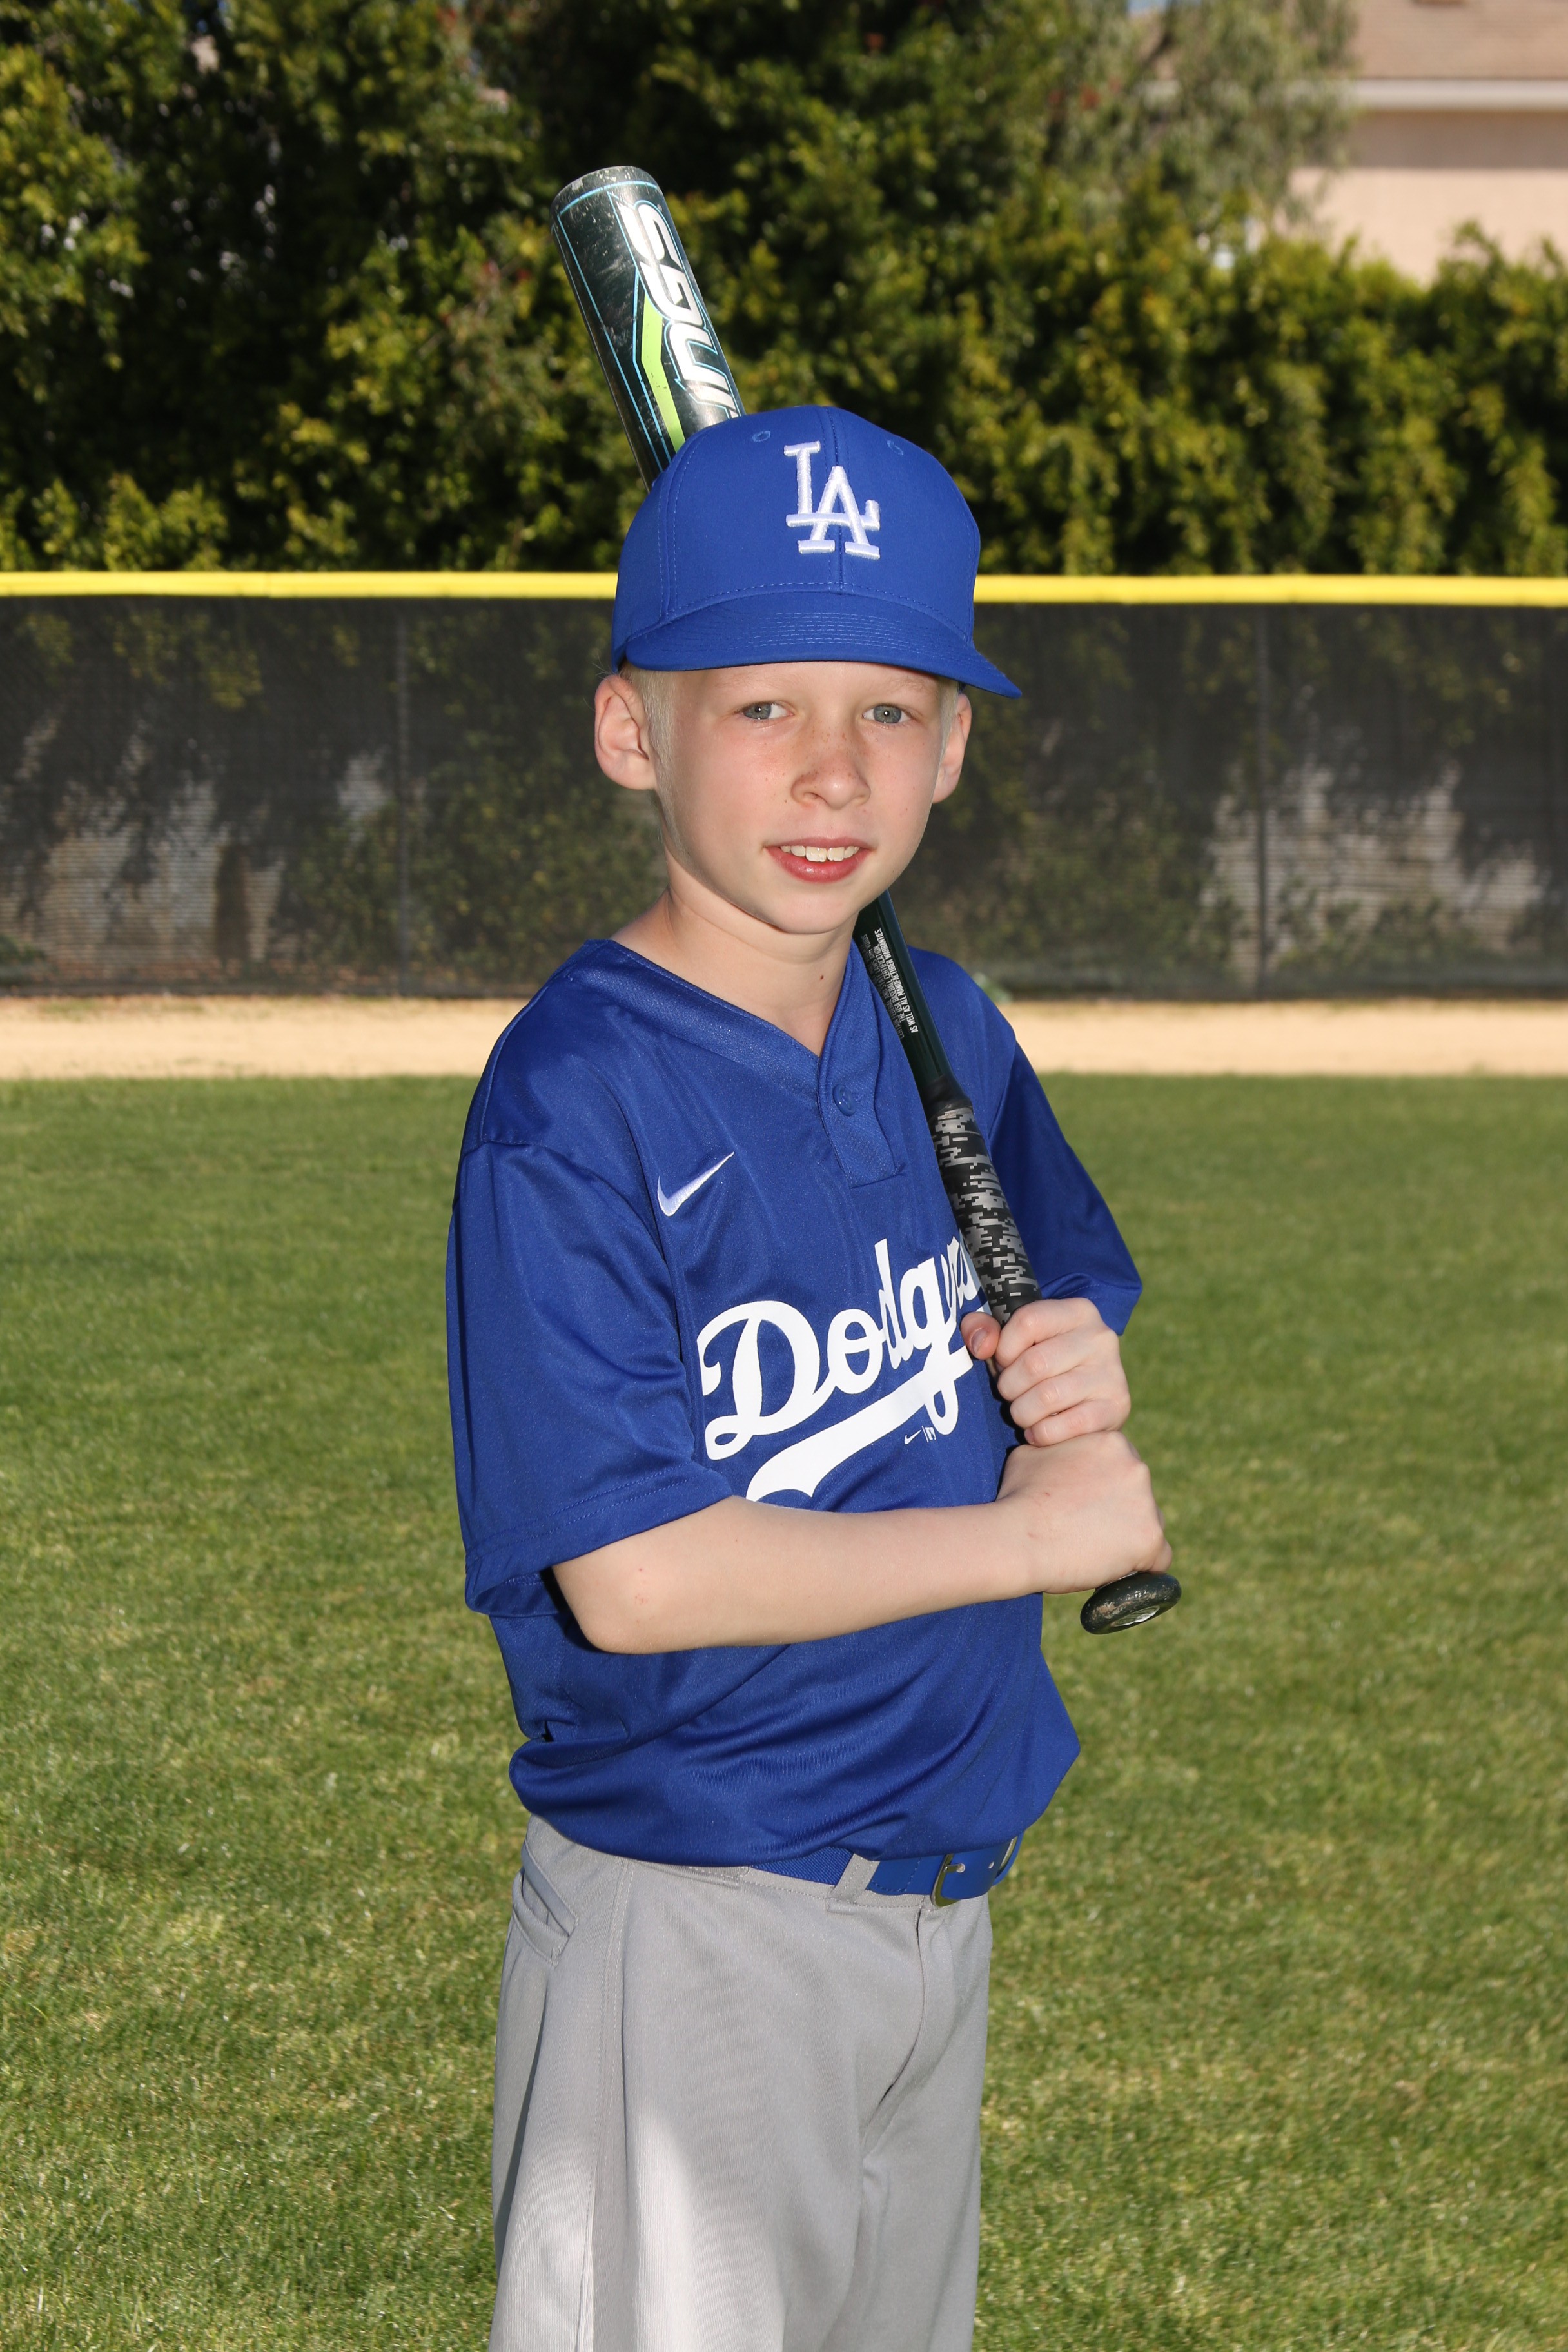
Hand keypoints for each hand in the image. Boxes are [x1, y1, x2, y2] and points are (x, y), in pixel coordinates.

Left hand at [962, 1297, 1129, 1447]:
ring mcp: (1112, 1373)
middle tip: (1012, 1393)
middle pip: (1034, 1363)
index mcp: (1077, 1311)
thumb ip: (983, 1330)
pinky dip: (1041, 1433)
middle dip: (1009, 1386)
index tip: (1004, 1362)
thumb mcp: (1013, 1339)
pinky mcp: (1115, 1407)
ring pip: (1047, 1397)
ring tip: (1023, 1412)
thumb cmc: (1042, 1366)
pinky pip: (1065, 1426)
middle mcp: (1100, 1337)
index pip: (1027, 1321)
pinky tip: (1038, 1430)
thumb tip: (981, 1345)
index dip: (1004, 1348)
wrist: (1087, 1403)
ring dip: (1022, 1412)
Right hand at [998, 1432, 1171, 1595]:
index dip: (1105, 1491)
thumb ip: (1057, 1452)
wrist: (1018, 1536)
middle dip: (1120, 1513)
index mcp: (1113, 1443)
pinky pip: (1159, 1558)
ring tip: (1096, 1552)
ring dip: (1130, 1538)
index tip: (1086, 1507)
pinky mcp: (1149, 1538)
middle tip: (1088, 1531)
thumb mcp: (1032, 1454)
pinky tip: (1119, 1572)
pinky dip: (1142, 1567)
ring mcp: (1146, 1503)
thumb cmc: (1017, 1496)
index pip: (1122, 1469)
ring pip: (1150, 1526)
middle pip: (1139, 1496)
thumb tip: (1055, 1456)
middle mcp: (1137, 1467)